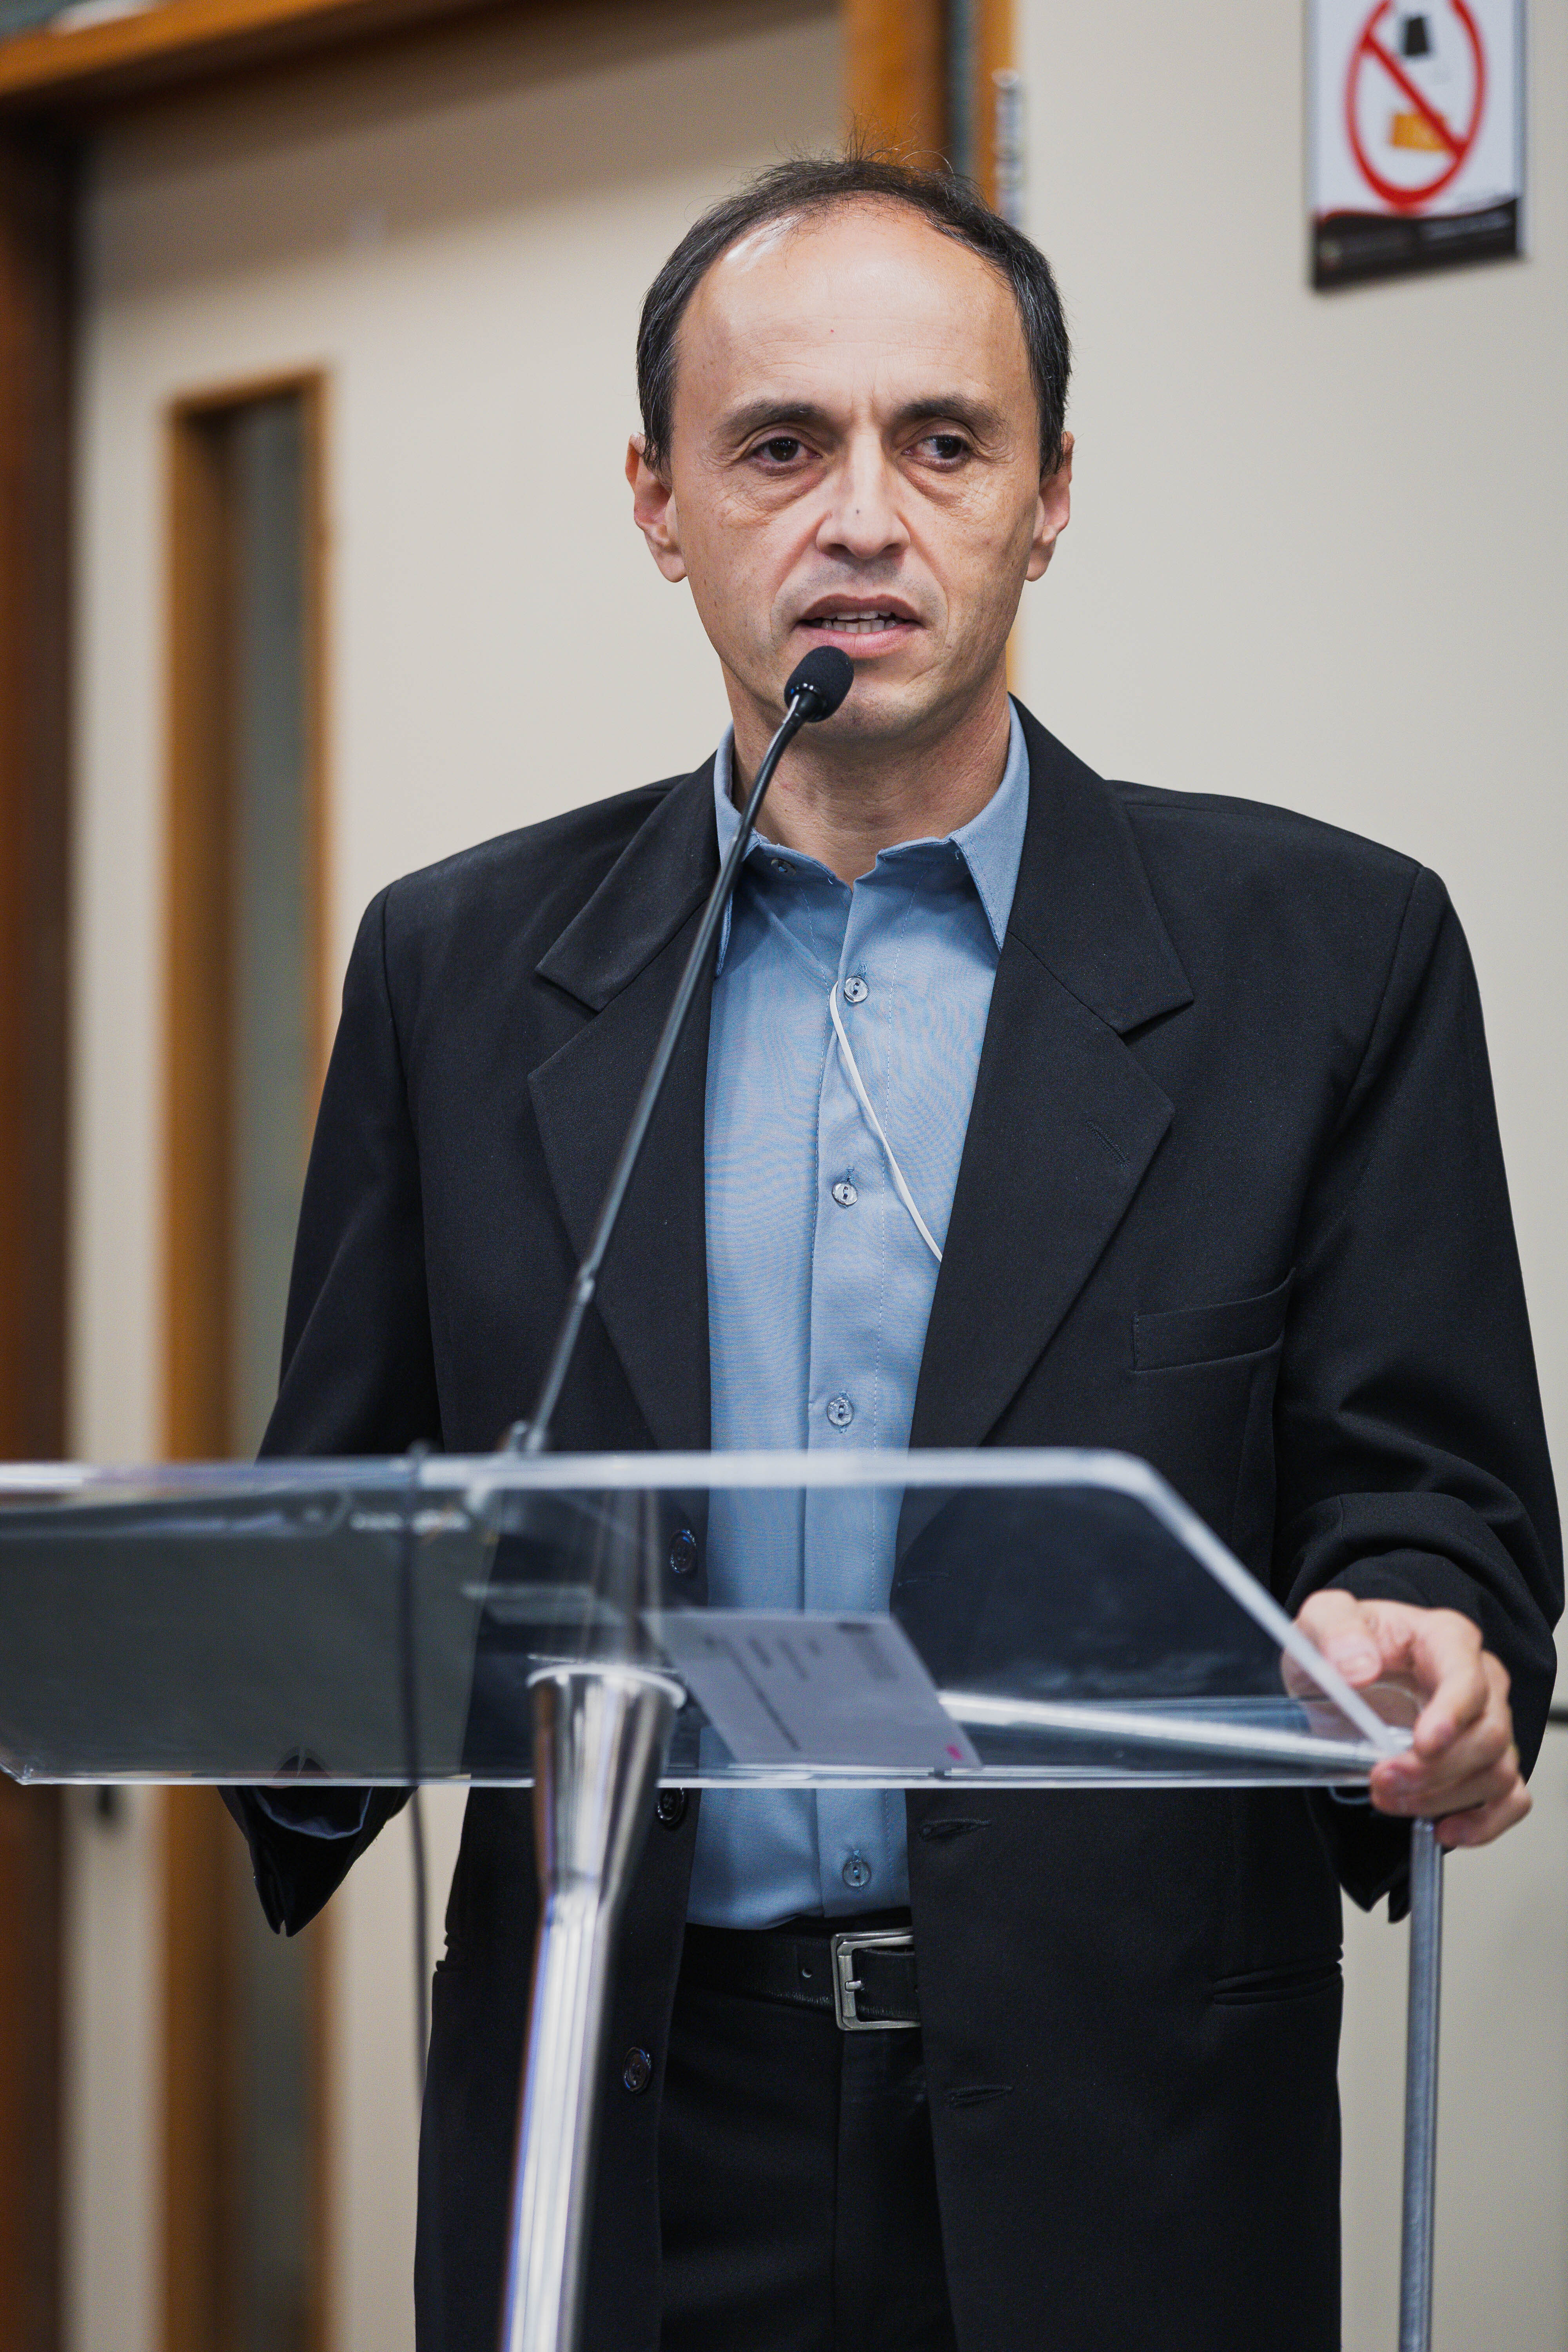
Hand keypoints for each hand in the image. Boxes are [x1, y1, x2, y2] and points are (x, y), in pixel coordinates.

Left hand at [1293, 1590, 1528, 1847]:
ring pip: (1497, 1771)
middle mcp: (1478, 1680)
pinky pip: (1509, 1799)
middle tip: (1382, 1780)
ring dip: (1444, 1797)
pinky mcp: (1483, 1762)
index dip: (1453, 1714)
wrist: (1338, 1673)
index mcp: (1445, 1638)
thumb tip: (1358, 1665)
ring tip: (1390, 1798)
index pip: (1468, 1678)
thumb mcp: (1322, 1618)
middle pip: (1489, 1734)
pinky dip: (1484, 1822)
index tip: (1424, 1744)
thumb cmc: (1341, 1643)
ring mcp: (1485, 1723)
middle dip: (1435, 1768)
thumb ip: (1336, 1630)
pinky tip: (1444, 1826)